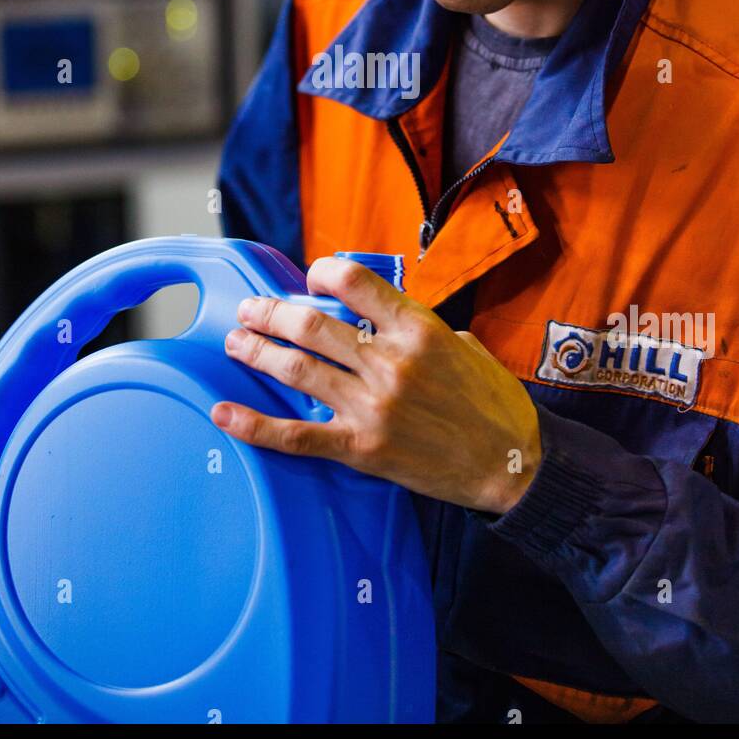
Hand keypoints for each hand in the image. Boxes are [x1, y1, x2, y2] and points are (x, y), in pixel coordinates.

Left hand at [211, 256, 541, 513]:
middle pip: (312, 324)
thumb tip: (381, 318)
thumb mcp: (465, 345)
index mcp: (418, 329)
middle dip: (271, 312)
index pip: (355, 282)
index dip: (322, 272)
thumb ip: (419, 327)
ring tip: (235, 342)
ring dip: (257, 352)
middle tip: (250, 309)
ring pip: (298, 368)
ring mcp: (372, 406)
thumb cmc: (494, 404)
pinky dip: (255, 424)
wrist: (512, 467)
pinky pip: (297, 435)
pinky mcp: (361, 448)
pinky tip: (225, 413)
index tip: (310, 278)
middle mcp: (390, 362)